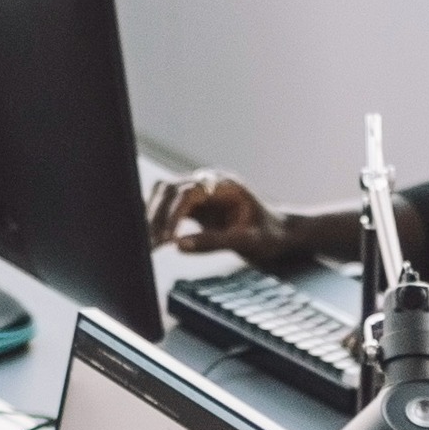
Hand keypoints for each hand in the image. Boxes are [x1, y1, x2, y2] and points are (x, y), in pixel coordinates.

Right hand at [146, 173, 307, 264]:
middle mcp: (208, 183)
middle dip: (156, 216)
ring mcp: (200, 192)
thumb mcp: (247, 241)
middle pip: (169, 190)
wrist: (281, 232)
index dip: (172, 213)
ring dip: (153, 218)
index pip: (188, 192)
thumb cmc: (270, 234)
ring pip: (164, 196)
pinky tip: (154, 242)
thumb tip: (179, 246)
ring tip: (147, 245)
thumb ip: (214, 242)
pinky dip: (159, 223)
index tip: (166, 239)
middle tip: (149, 245)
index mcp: (224, 185)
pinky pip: (169, 208)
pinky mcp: (194, 205)